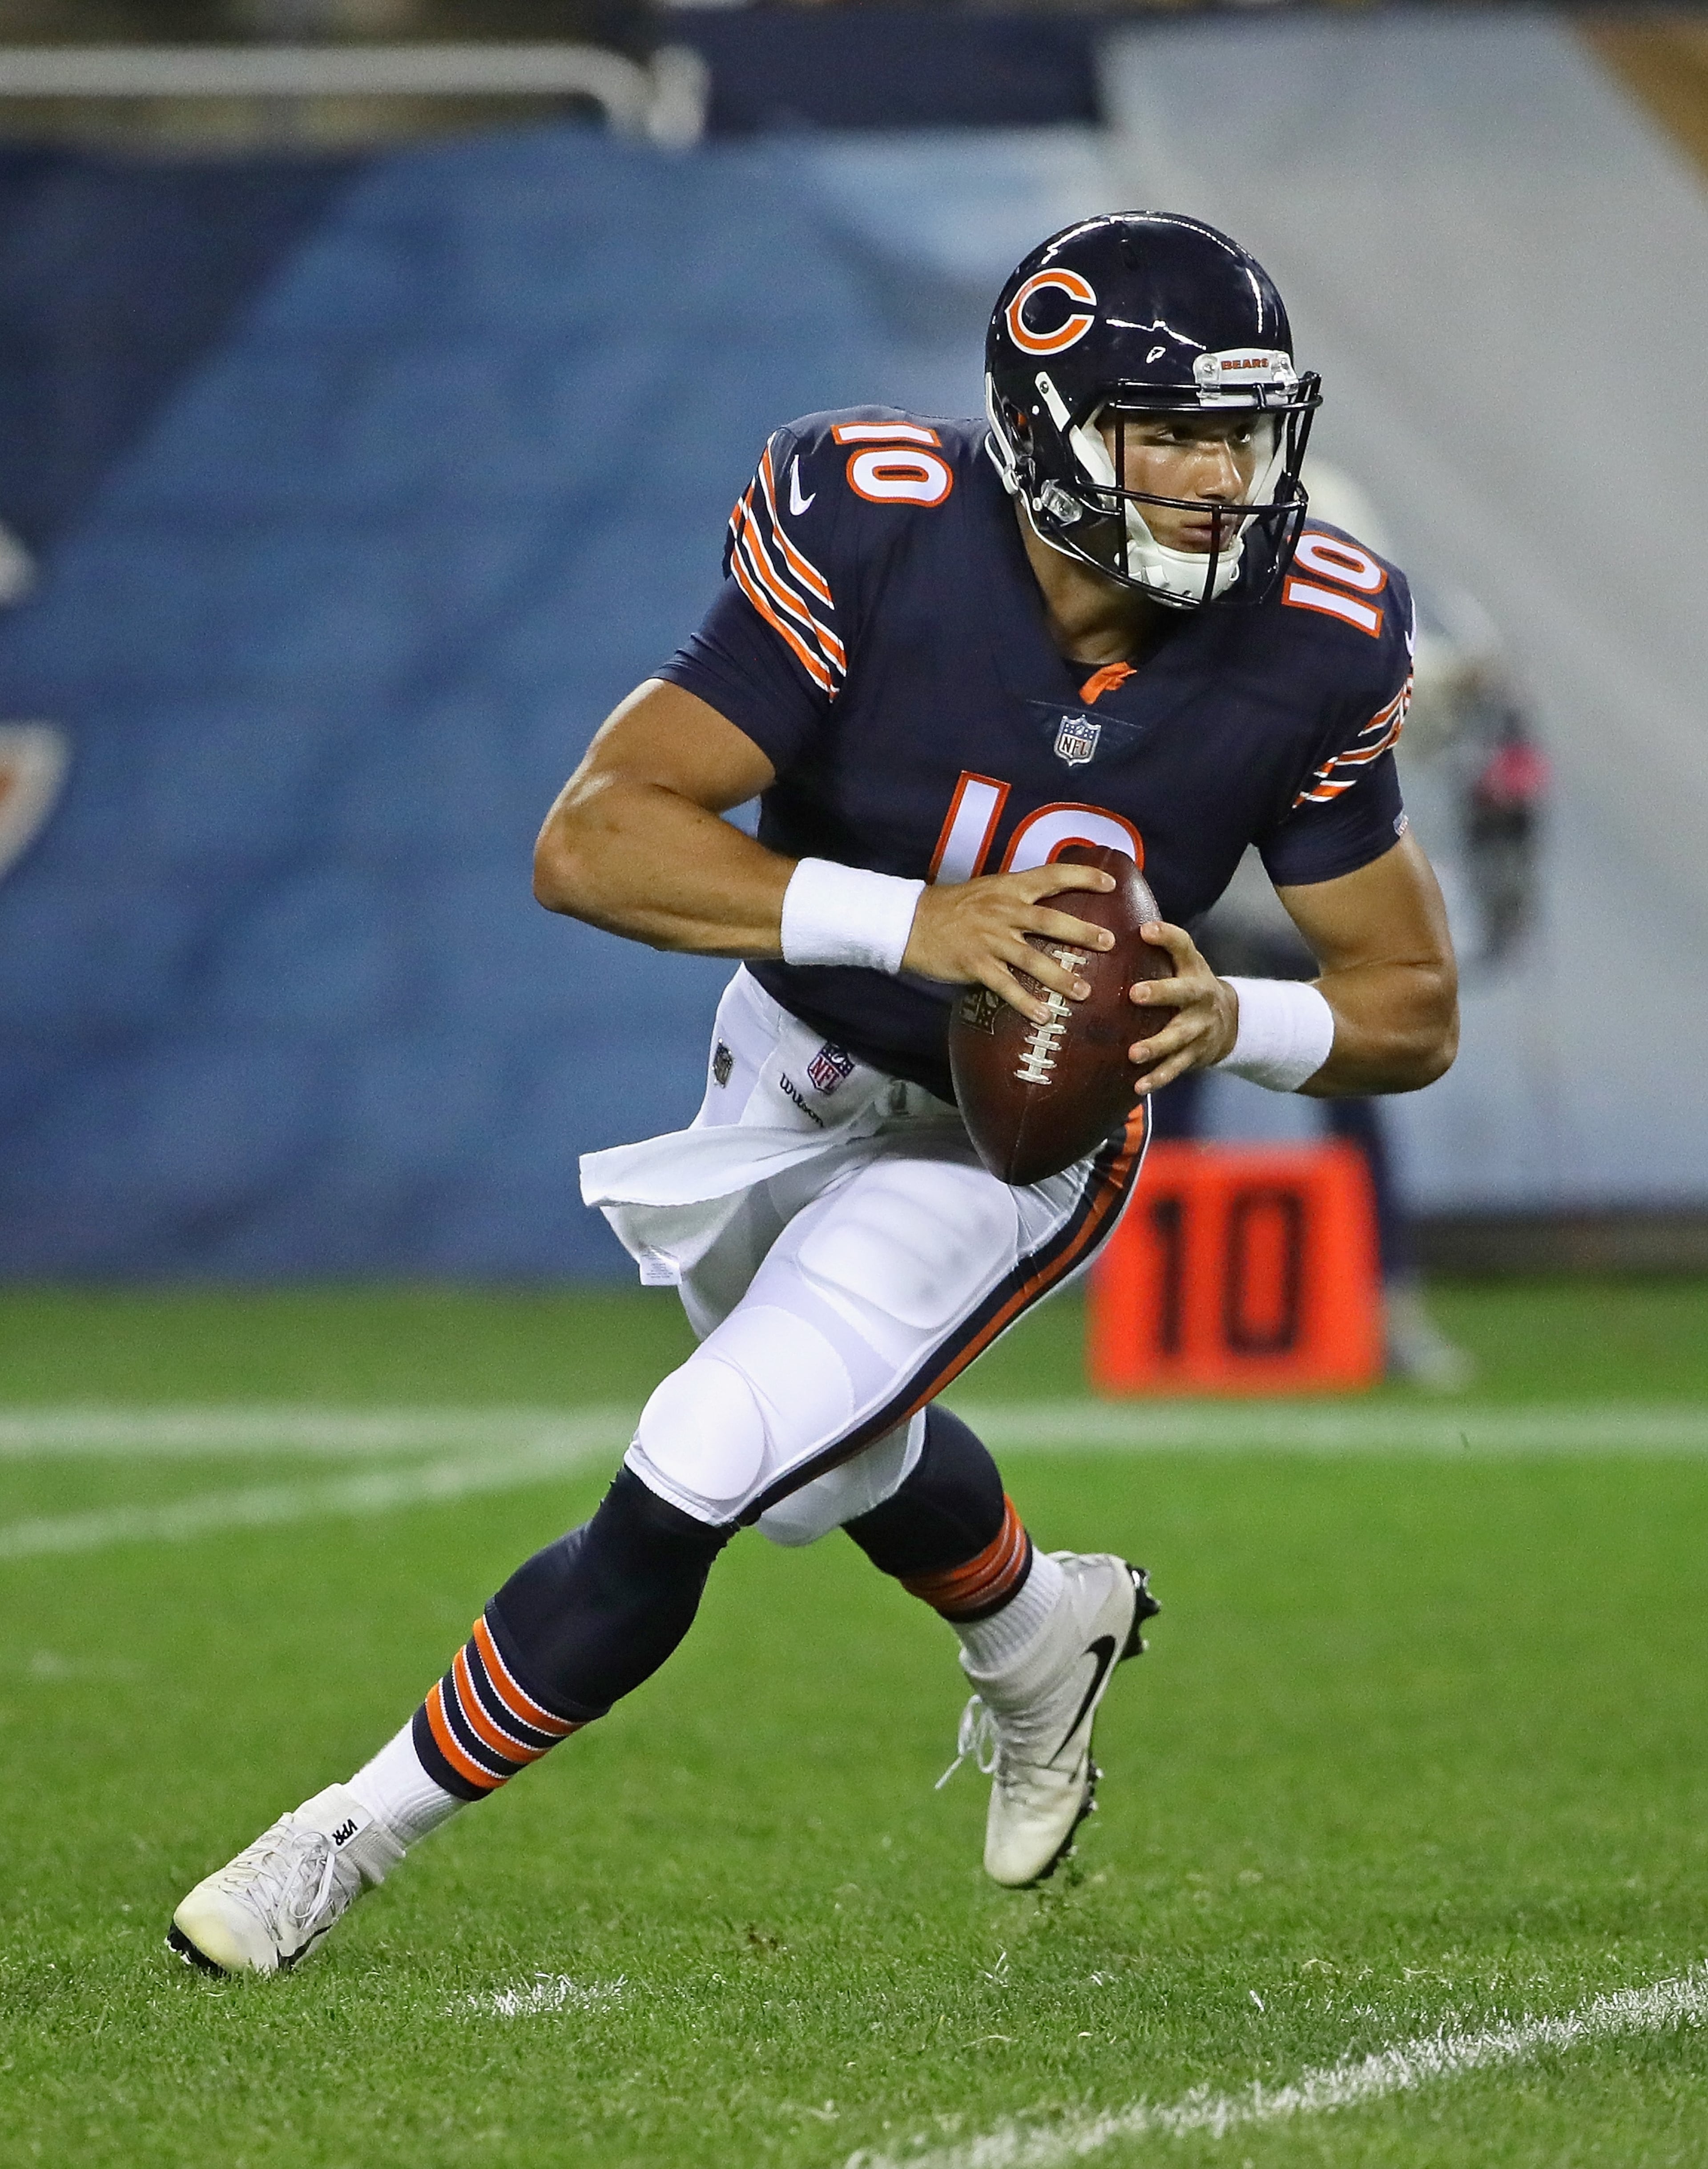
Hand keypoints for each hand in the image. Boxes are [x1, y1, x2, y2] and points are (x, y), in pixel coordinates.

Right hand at [903, 865, 1116, 1025]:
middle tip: (1110, 943)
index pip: (1051, 875)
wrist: (909, 923)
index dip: (1083, 877)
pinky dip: (1025, 1002)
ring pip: (1032, 958)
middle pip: (1049, 920)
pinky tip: (1043, 1016)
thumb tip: (1050, 904)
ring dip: (1060, 976)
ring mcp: (989, 938)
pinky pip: (1005, 986)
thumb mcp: (986, 891)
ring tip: (1084, 992)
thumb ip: (1017, 897)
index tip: (1111, 883)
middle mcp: (1002, 910)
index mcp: (1008, 887)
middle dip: (1082, 932)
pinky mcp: (975, 964)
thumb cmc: (951, 908)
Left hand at [1128, 920, 1238, 1091]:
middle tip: (1135, 993)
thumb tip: (1112, 925)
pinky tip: (1137, 1087)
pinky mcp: (1194, 1054)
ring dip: (1156, 1046)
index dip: (1167, 936)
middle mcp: (1199, 997)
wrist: (1230, 1021)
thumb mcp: (1184, 963)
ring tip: (1134, 1053)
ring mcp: (1199, 1028)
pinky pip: (1175, 1068)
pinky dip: (1157, 1079)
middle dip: (1161, 993)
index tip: (1145, 930)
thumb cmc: (1190, 986)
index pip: (1183, 946)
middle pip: (1183, 993)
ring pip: (1178, 1038)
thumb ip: (1160, 948)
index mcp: (1193, 970)